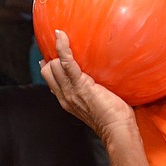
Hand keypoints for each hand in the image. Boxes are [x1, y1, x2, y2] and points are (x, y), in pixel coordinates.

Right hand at [41, 29, 135, 143]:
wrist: (117, 129)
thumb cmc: (114, 119)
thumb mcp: (98, 104)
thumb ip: (93, 92)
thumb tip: (99, 81)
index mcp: (68, 101)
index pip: (51, 82)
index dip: (49, 68)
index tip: (51, 58)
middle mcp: (66, 96)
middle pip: (48, 72)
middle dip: (52, 58)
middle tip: (62, 46)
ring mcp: (71, 91)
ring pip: (53, 66)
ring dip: (58, 51)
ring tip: (62, 37)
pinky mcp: (80, 84)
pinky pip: (66, 62)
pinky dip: (62, 47)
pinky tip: (61, 36)